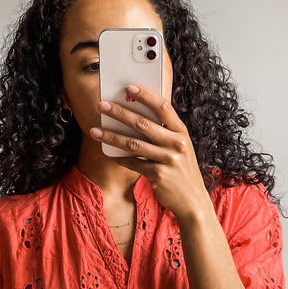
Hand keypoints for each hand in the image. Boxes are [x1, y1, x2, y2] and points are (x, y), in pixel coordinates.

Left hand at [90, 85, 211, 223]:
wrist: (193, 200)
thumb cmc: (182, 170)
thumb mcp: (180, 148)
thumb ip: (164, 133)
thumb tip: (135, 117)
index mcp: (181, 132)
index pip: (163, 107)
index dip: (145, 96)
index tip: (129, 87)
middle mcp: (176, 144)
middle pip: (143, 123)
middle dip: (119, 113)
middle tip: (102, 105)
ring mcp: (168, 160)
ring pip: (133, 143)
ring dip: (111, 136)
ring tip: (95, 131)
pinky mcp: (158, 175)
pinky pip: (133, 163)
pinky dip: (119, 158)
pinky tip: (108, 154)